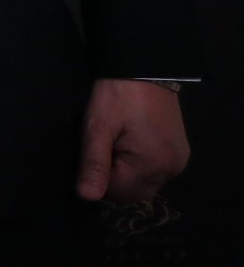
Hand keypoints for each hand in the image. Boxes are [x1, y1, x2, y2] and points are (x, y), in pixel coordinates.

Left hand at [75, 77, 189, 203]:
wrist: (144, 69)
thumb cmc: (117, 97)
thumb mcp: (98, 128)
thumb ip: (94, 164)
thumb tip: (87, 197)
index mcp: (152, 166)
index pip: (117, 193)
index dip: (98, 179)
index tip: (90, 157)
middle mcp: (171, 170)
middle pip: (134, 193)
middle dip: (113, 179)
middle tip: (102, 150)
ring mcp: (178, 162)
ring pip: (144, 184)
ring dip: (126, 174)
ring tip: (115, 145)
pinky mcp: (179, 152)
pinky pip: (155, 172)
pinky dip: (139, 166)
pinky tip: (129, 146)